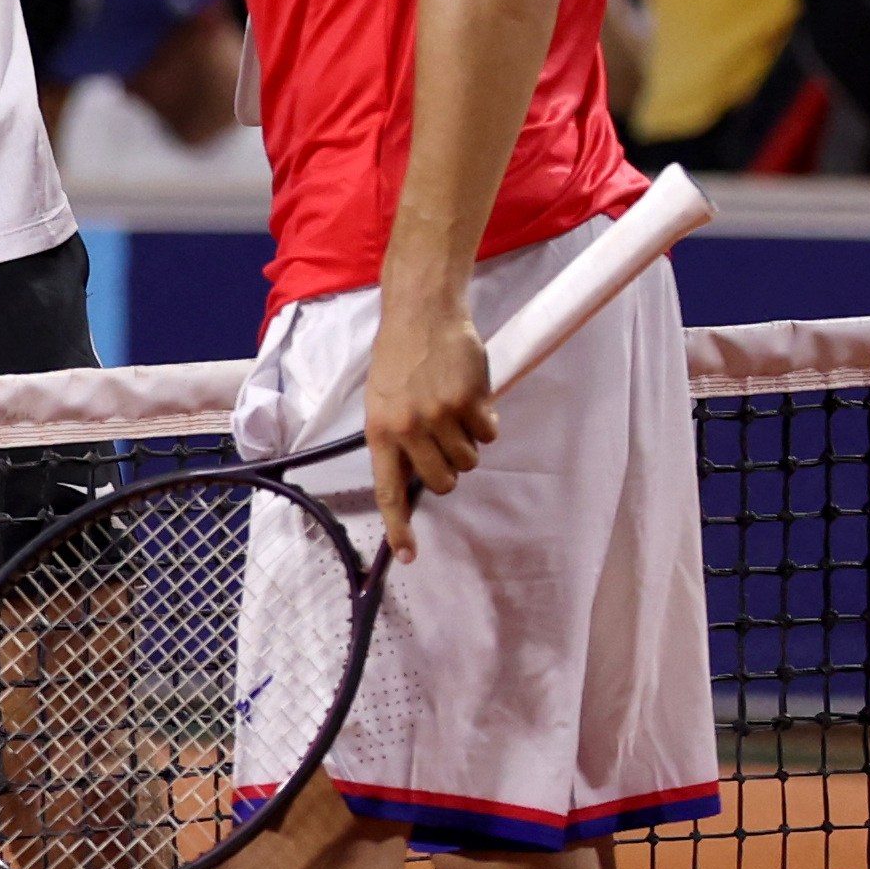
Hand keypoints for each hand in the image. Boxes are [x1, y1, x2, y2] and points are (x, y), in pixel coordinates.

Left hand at [363, 300, 498, 564]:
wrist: (422, 312)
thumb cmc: (400, 357)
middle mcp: (408, 429)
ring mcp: (440, 415)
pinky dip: (486, 421)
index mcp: (380, 432)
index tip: (407, 556)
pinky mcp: (470, 401)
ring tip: (455, 411)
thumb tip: (415, 476)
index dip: (400, 527)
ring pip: (469, 461)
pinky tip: (470, 396)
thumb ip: (395, 438)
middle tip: (447, 442)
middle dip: (450, 470)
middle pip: (443, 482)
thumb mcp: (382, 401)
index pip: (389, 491)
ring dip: (469, 443)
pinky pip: (489, 433)